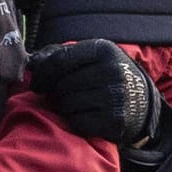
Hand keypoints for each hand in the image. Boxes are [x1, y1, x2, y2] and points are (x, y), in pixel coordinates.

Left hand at [28, 39, 160, 147]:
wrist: (141, 100)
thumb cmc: (106, 75)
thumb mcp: (91, 56)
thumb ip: (60, 54)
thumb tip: (31, 63)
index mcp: (103, 50)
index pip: (59, 60)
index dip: (42, 73)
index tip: (37, 83)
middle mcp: (112, 71)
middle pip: (61, 84)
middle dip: (56, 92)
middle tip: (64, 94)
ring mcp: (115, 97)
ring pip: (66, 103)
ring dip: (65, 106)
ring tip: (77, 103)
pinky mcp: (114, 120)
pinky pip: (76, 121)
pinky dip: (75, 120)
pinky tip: (85, 115)